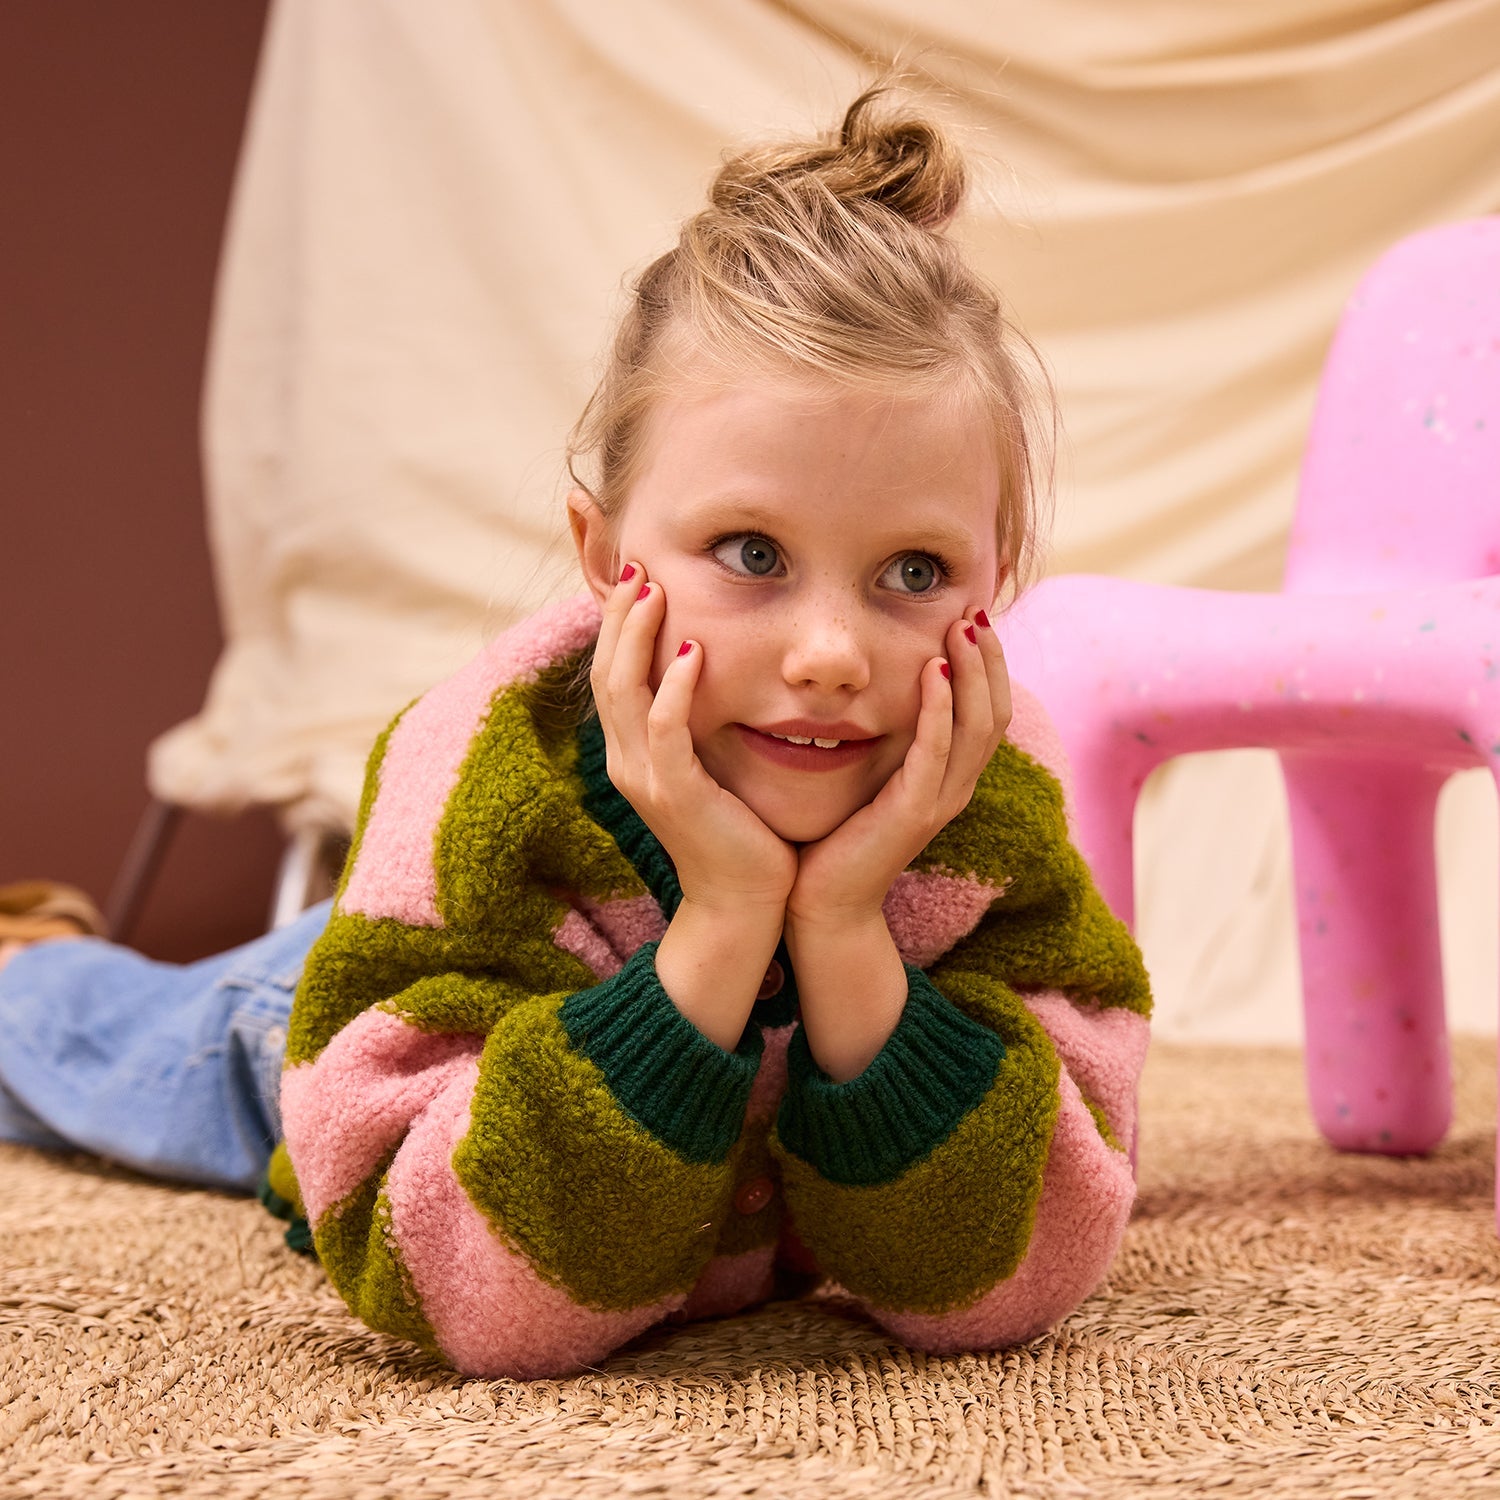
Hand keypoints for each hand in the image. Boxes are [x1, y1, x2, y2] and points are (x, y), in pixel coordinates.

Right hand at [590, 564, 797, 917]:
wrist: (743, 901)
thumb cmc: (738, 829)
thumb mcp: (709, 764)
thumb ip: (699, 721)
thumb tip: (712, 669)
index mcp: (631, 752)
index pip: (612, 673)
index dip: (618, 624)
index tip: (639, 576)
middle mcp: (626, 760)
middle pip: (606, 672)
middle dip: (621, 616)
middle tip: (640, 567)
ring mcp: (645, 778)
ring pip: (624, 692)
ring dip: (638, 638)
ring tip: (656, 591)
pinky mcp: (675, 794)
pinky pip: (665, 731)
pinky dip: (675, 688)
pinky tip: (695, 653)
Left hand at [787, 610, 1011, 929]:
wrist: (824, 902)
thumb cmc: (837, 837)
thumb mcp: (869, 775)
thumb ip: (884, 736)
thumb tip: (875, 684)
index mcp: (949, 777)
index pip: (989, 710)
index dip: (988, 664)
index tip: (972, 616)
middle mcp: (955, 787)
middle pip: (996, 711)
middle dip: (989, 658)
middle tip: (976, 610)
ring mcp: (940, 801)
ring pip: (977, 727)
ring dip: (972, 673)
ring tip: (963, 629)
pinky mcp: (914, 812)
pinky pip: (936, 751)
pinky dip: (938, 709)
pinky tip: (932, 672)